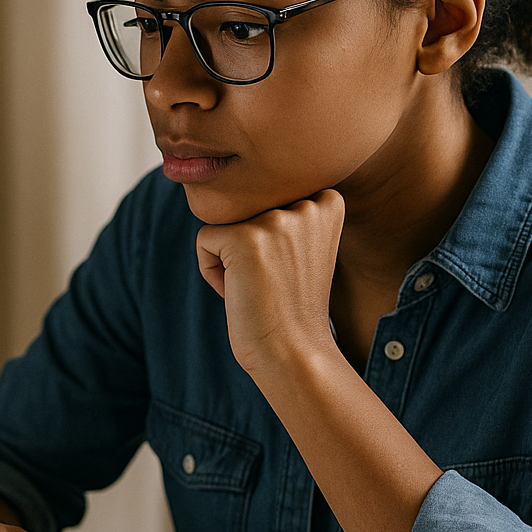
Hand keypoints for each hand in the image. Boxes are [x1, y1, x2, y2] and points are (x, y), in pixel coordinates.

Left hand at [195, 189, 344, 378]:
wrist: (293, 350)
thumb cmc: (292, 306)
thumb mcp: (301, 247)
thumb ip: (285, 213)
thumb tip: (237, 182)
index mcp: (327, 201)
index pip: (267, 196)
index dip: (268, 237)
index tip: (288, 268)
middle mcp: (306, 203)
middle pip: (244, 209)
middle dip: (248, 247)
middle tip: (272, 282)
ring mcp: (276, 219)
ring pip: (224, 225)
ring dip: (230, 260)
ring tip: (258, 288)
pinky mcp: (244, 238)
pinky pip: (204, 240)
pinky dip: (212, 271)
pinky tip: (240, 292)